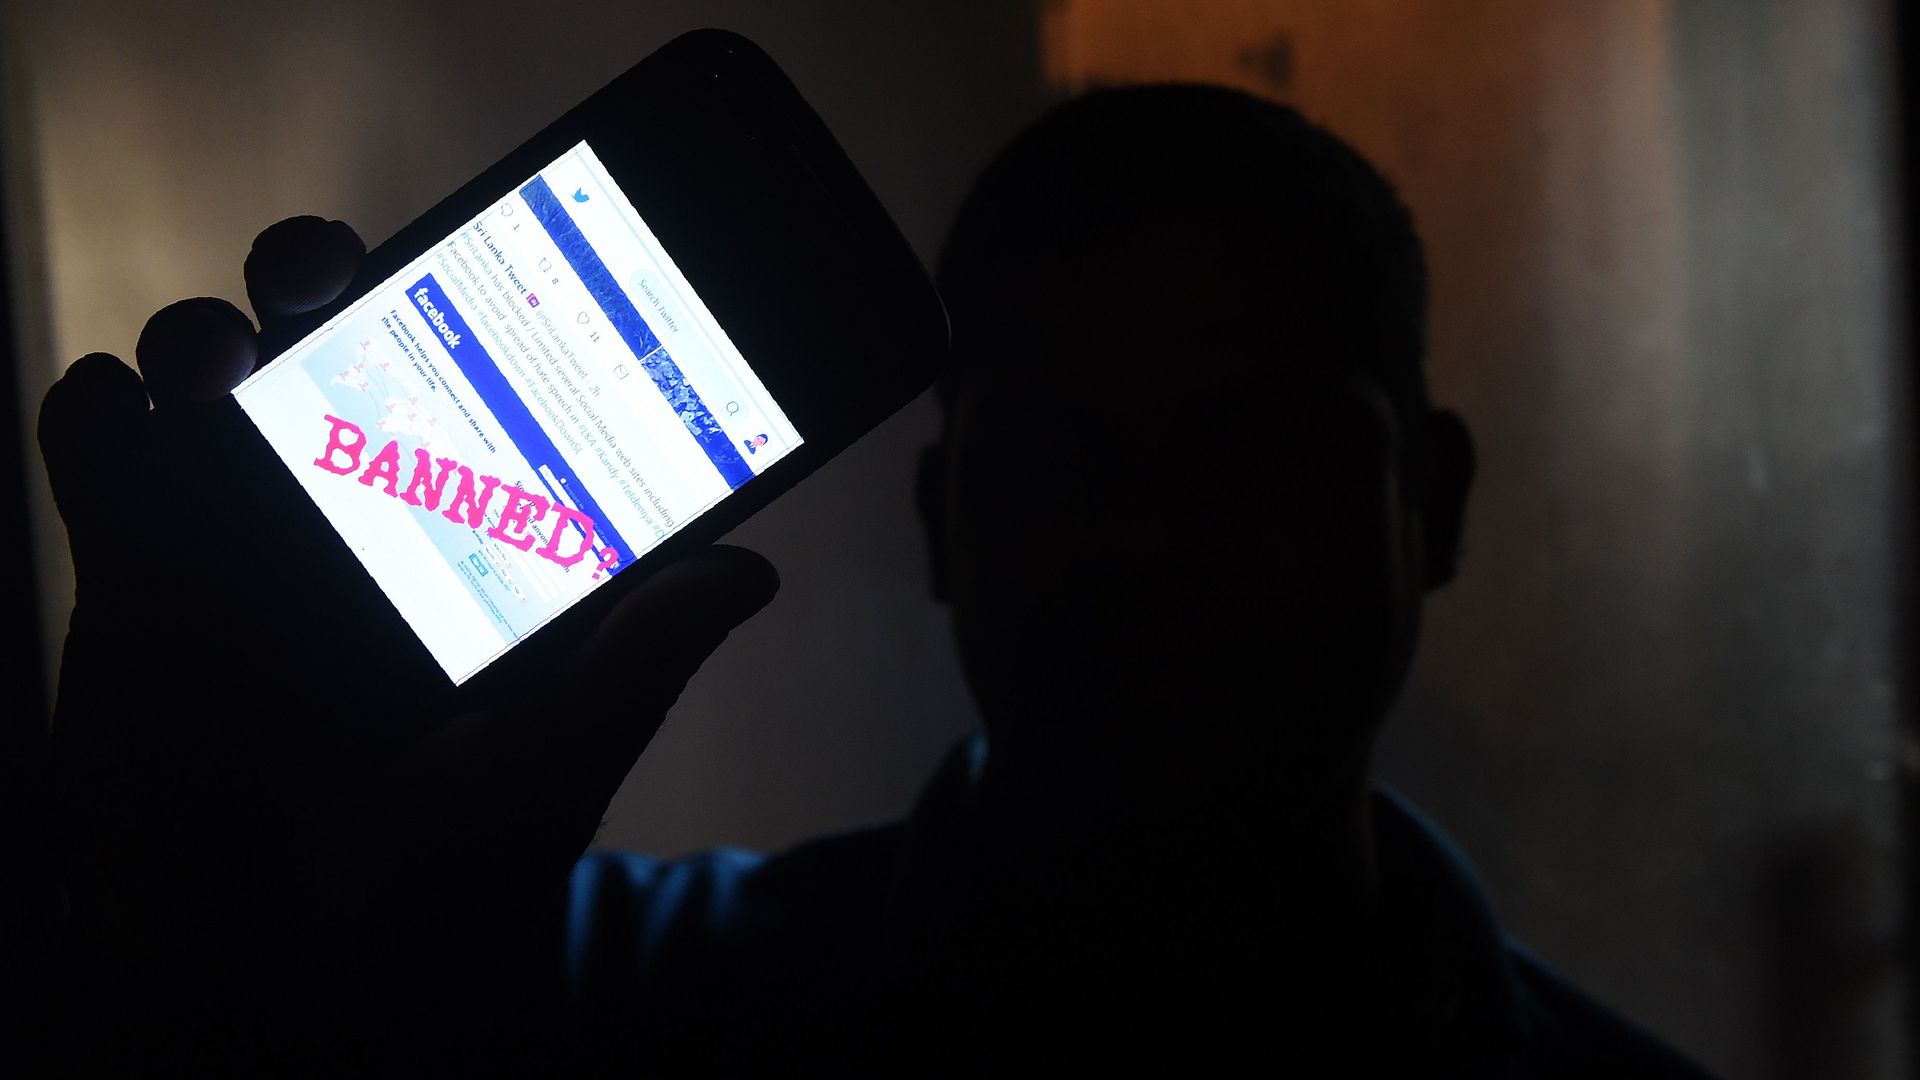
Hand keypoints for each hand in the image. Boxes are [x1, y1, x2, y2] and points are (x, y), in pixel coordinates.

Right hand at [37, 216, 777, 1068]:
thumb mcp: (546, 768)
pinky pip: (98, 439)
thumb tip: (754, 571)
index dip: (478, 304)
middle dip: (318, 268)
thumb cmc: (427, 885)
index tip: (495, 244)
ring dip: (211, 326)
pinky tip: (137, 426)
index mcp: (454, 533)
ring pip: (212, 364)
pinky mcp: (131, 564)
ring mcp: (234, 530)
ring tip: (232, 360)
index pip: (470, 385)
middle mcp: (346, 511)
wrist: (267, 976)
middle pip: (329, 339)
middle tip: (331, 269)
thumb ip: (634, 665)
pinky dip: (101, 407)